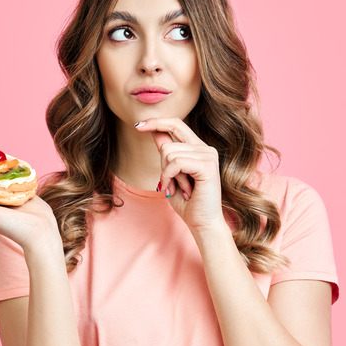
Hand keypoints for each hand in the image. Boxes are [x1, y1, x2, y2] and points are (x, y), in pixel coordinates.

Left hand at [134, 118, 227, 234]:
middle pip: (168, 142)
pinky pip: (176, 163)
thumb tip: (155, 131)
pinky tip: (177, 188)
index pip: (176, 124)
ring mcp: (208, 155)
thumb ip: (167, 154)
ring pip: (169, 153)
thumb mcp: (170, 174)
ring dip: (167, 175)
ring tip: (179, 188)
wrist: (202, 223)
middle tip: (171, 183)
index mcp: (198, 148)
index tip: (138, 125)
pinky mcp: (207, 165)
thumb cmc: (187, 202)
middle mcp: (205, 148)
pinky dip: (169, 177)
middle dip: (162, 164)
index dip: (156, 122)